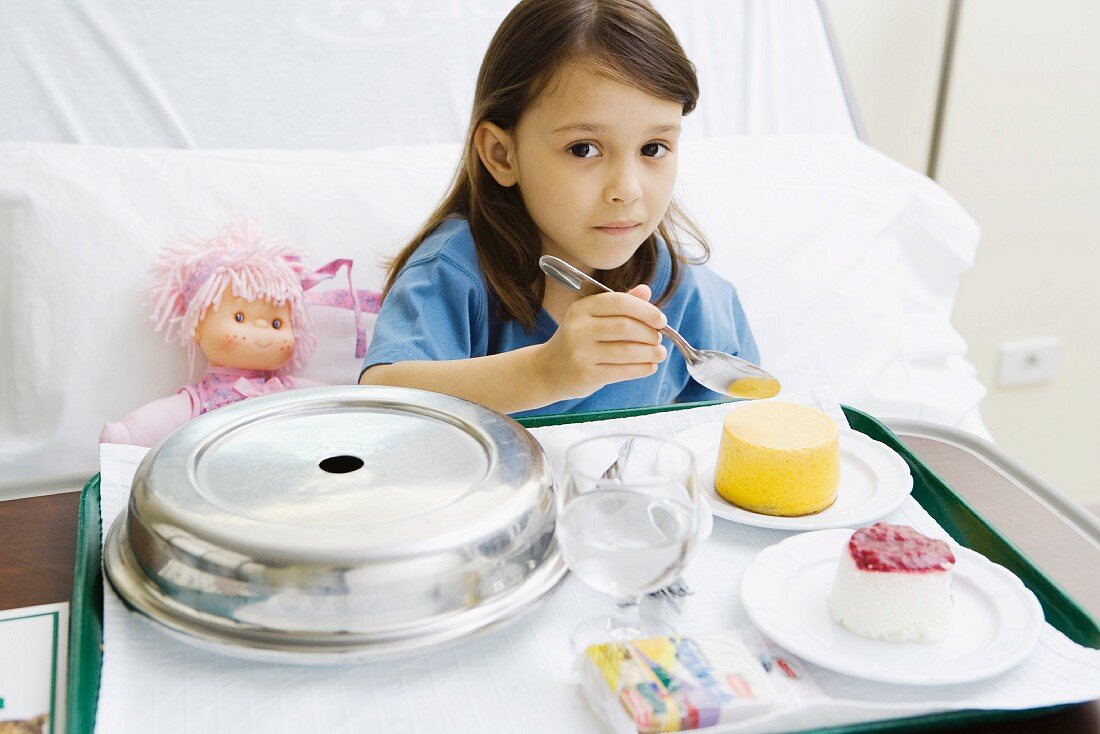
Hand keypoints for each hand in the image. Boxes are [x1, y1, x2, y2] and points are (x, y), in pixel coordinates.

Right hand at [537, 284, 668, 400]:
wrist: (548, 370)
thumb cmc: (577, 340)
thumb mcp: (592, 317)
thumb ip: (619, 304)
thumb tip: (646, 290)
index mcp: (581, 308)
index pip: (620, 302)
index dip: (646, 310)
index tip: (661, 320)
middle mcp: (578, 328)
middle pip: (625, 326)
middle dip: (649, 333)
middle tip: (659, 338)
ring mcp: (581, 353)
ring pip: (627, 350)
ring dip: (650, 352)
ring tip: (660, 353)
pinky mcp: (586, 375)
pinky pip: (622, 371)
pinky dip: (642, 369)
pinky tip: (650, 366)